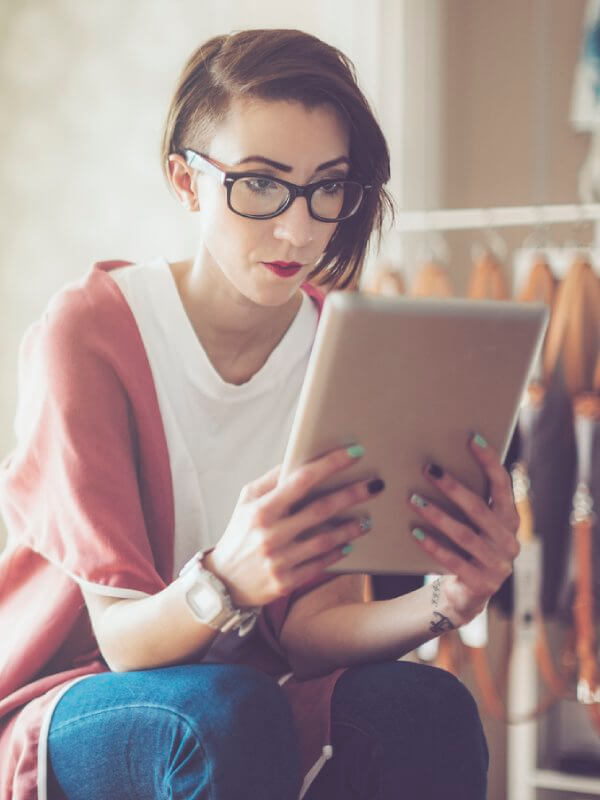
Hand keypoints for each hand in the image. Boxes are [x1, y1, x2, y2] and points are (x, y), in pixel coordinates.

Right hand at [206, 447, 382, 608]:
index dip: (330, 464)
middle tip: (375, 485)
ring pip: (325, 540)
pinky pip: (320, 564)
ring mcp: (279, 560)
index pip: (301, 479)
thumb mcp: (246, 502)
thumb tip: (298, 457)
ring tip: (367, 519)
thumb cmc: (239, 534)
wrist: (223, 582)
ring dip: (351, 528)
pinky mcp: (286, 582)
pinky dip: (337, 552)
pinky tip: (350, 543)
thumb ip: (272, 480)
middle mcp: (270, 534)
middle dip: (352, 494)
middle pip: (321, 509)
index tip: (353, 453)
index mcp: (261, 509)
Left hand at [407, 433, 519, 626]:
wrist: (467, 593)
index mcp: (510, 519)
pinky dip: (433, 545)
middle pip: (479, 509)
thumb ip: (469, 499)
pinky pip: (453, 561)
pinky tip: (415, 532)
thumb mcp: (473, 523)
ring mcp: (497, 565)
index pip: (502, 485)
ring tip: (413, 499)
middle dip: (453, 487)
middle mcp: (508, 541)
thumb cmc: (465, 546)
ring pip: (464, 535)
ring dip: (437, 515)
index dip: (489, 461)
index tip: (471, 438)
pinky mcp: (481, 584)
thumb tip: (438, 462)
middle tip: (429, 469)